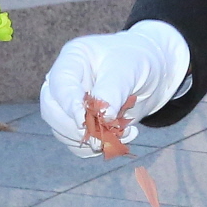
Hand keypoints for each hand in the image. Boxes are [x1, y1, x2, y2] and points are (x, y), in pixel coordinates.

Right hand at [39, 22, 191, 158]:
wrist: (153, 72)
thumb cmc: (138, 60)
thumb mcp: (129, 68)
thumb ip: (113, 89)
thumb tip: (104, 116)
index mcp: (72, 60)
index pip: (60, 84)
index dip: (68, 104)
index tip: (83, 120)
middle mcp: (64, 84)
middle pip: (53, 112)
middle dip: (78, 128)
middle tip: (104, 135)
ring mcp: (69, 106)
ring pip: (64, 132)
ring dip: (93, 139)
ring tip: (124, 133)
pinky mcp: (81, 124)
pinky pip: (80, 144)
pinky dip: (101, 146)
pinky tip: (125, 136)